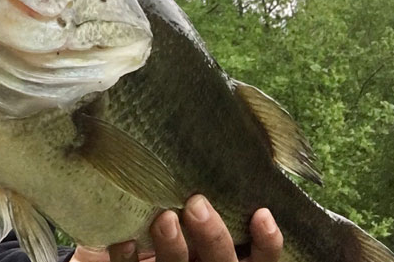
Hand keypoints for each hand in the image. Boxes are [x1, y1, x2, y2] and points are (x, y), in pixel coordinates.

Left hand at [73, 195, 282, 261]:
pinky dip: (130, 257)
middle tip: (197, 204)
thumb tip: (221, 144)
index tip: (262, 212)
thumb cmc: (176, 213)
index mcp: (226, 256)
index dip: (267, 242)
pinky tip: (126, 240)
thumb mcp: (200, 210)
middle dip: (213, 237)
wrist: (133, 243)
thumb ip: (213, 193)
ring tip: (164, 218)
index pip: (260, 259)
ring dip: (174, 246)